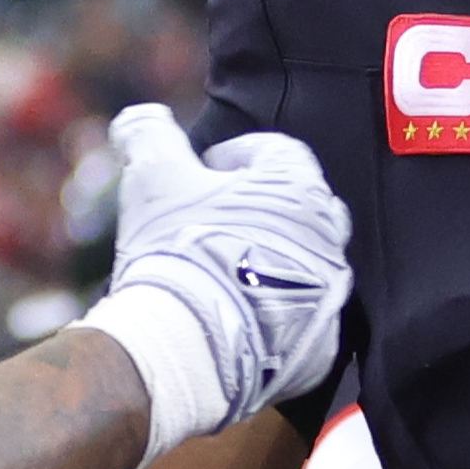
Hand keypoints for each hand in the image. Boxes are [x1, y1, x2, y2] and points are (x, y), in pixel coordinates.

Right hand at [76, 108, 352, 457]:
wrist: (192, 344)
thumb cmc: (178, 248)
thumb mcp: (154, 176)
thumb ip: (152, 136)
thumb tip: (141, 119)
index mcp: (298, 188)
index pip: (276, 151)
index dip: (232, 155)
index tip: (199, 174)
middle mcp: (328, 238)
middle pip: (297, 208)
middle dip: (257, 209)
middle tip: (210, 222)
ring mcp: (328, 296)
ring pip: (300, 265)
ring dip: (265, 262)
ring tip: (219, 276)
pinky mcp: (317, 348)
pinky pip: (298, 321)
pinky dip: (271, 316)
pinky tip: (232, 320)